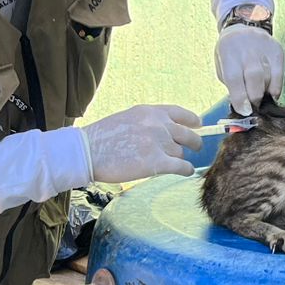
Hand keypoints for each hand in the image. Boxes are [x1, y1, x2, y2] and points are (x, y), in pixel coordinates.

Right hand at [80, 104, 203, 182]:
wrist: (87, 152)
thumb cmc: (101, 138)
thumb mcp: (127, 118)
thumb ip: (148, 122)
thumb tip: (166, 131)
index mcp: (150, 112)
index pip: (180, 113)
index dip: (192, 120)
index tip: (197, 125)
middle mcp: (158, 124)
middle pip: (188, 134)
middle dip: (194, 142)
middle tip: (196, 147)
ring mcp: (158, 143)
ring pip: (180, 153)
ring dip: (177, 158)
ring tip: (167, 163)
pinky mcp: (157, 162)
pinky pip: (182, 166)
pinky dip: (186, 170)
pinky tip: (186, 172)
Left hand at [215, 26, 284, 114]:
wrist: (241, 29)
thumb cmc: (230, 54)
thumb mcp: (223, 68)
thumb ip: (232, 86)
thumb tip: (244, 107)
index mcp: (228, 52)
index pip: (234, 78)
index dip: (240, 98)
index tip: (245, 111)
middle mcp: (246, 48)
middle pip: (255, 76)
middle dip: (255, 96)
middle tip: (254, 105)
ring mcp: (264, 47)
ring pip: (269, 76)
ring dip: (264, 92)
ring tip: (260, 94)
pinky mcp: (277, 50)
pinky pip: (280, 74)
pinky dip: (276, 87)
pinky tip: (270, 91)